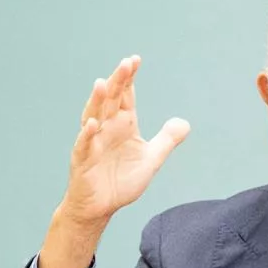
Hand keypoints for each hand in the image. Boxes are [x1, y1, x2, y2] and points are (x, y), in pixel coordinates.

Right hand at [40, 56, 189, 267]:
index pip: (126, 96)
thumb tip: (185, 123)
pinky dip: (88, 134)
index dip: (129, 79)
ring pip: (93, 116)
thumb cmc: (120, 180)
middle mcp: (106, 128)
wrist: (101, 206)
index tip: (135, 60)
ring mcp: (93, 143)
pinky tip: (93, 123)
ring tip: (103, 83)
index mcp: (122, 125)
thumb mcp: (151, 159)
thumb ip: (166, 141)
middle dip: (117, 82)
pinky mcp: (83, 161)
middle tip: (125, 63)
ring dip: (98, 101)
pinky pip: (84, 145)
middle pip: (110, 100)